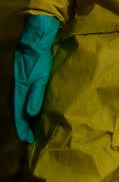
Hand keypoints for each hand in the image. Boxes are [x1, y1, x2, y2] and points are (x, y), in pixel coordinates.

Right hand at [13, 15, 60, 142]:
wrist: (34, 42)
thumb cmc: (39, 60)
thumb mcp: (40, 78)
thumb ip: (35, 96)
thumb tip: (31, 115)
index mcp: (18, 91)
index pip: (18, 114)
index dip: (22, 128)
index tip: (28, 139)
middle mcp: (15, 89)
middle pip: (16, 112)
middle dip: (22, 125)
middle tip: (29, 136)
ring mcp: (17, 84)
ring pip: (17, 105)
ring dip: (22, 117)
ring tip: (30, 126)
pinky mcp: (21, 79)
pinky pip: (20, 98)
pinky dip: (23, 107)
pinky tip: (30, 109)